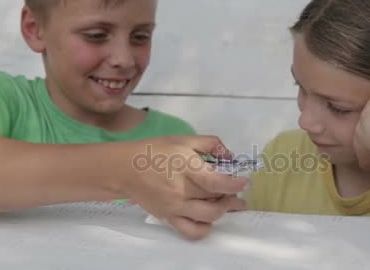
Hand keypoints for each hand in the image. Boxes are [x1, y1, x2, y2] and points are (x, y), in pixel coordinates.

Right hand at [122, 135, 247, 239]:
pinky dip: (205, 229)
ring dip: (224, 210)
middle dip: (231, 194)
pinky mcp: (168, 218)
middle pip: (215, 197)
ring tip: (229, 203)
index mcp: (186, 167)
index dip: (234, 184)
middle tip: (236, 189)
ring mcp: (175, 207)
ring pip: (208, 216)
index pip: (216, 182)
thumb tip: (230, 155)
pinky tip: (210, 219)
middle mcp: (181, 190)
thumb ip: (210, 144)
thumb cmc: (156, 151)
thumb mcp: (183, 139)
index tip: (244, 181)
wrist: (126, 169)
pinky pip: (191, 231)